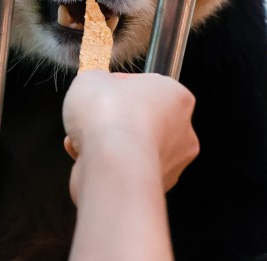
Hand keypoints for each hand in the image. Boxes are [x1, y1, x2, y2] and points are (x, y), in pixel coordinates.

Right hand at [62, 71, 198, 198]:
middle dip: (114, 121)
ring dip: (107, 144)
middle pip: (142, 120)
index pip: (146, 87)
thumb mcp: (90, 79)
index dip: (117, 89)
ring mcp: (171, 163)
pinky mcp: (154, 187)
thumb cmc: (109, 116)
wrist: (110, 163)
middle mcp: (182, 130)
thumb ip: (97, 83)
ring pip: (132, 148)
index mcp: (176, 95)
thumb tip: (96, 91)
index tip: (102, 93)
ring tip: (85, 141)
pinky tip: (87, 158)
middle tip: (93, 120)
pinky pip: (125, 171)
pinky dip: (106, 166)